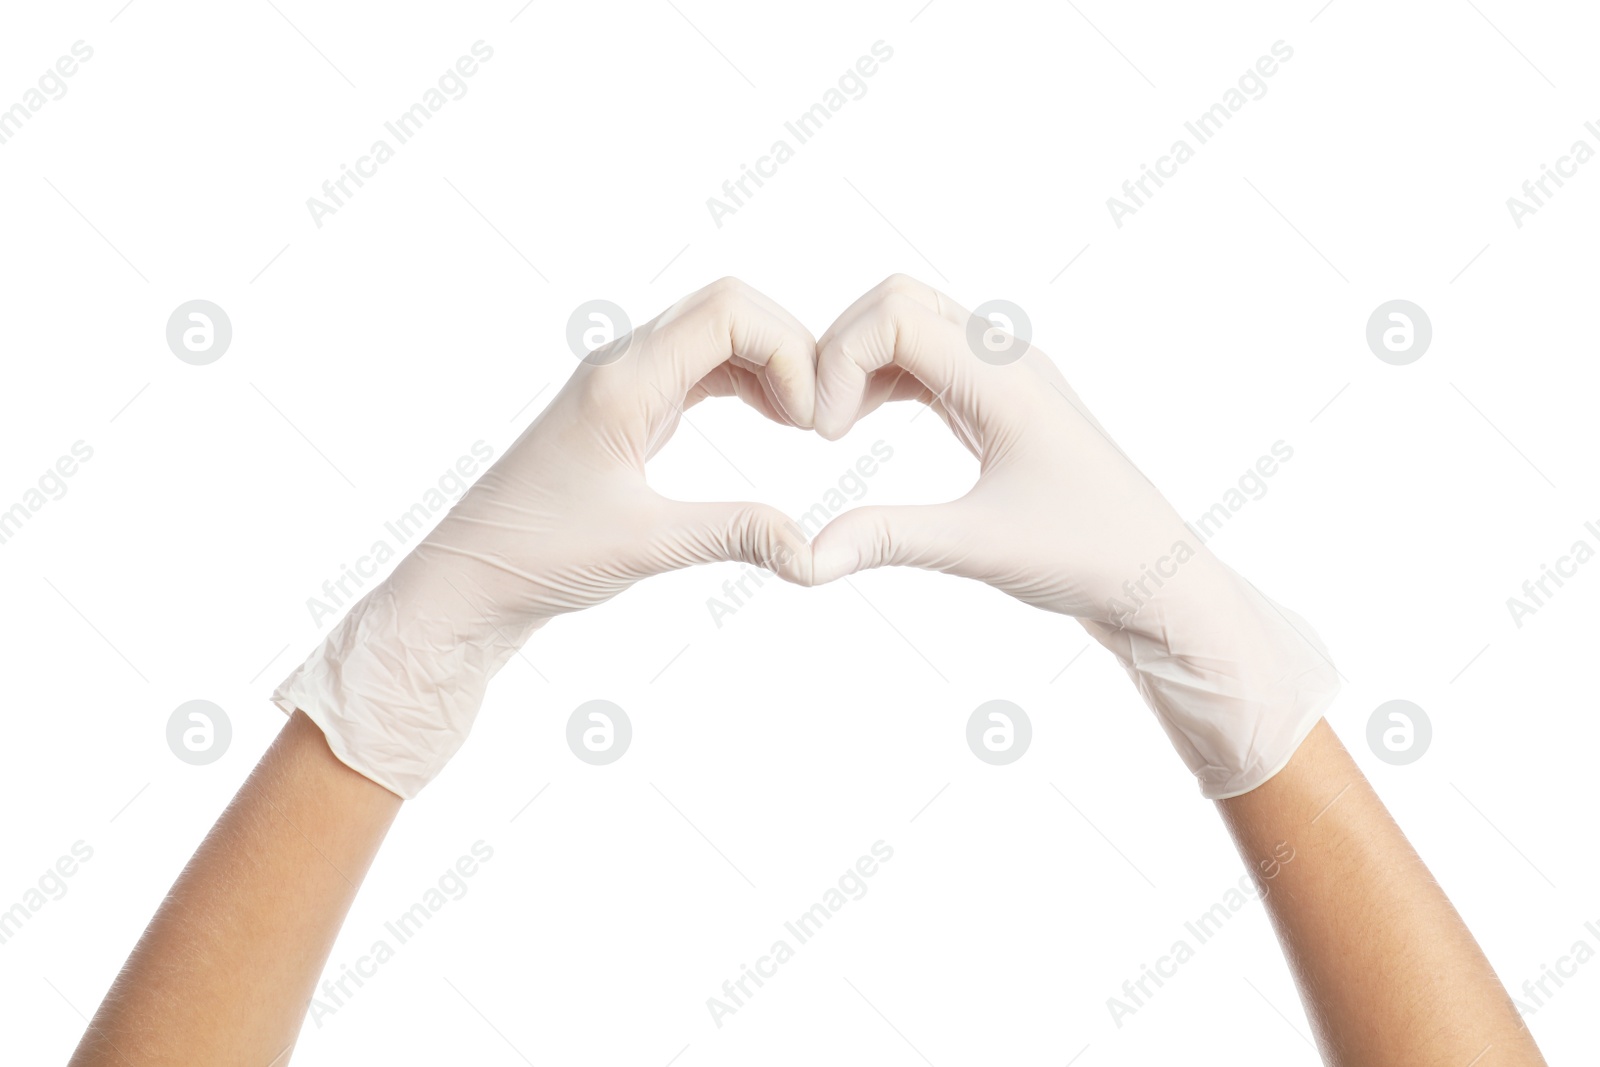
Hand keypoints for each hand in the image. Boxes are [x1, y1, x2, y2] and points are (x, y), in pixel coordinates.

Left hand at [273, 278, 817, 797]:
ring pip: (719, 335)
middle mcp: (622, 365)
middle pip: (730, 308)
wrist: (468, 580)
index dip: (789, 351)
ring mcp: (624, 383)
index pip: (728, 310)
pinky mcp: (630, 409)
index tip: (812, 423)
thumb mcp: (644, 546)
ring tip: (806, 426)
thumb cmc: (534, 556)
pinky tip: (776, 423)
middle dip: (791, 351)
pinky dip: (749, 383)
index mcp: (621, 379)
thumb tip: (813, 551)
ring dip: (772, 365)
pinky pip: (703, 369)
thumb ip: (733, 534)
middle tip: (820, 423)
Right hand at [808, 275, 1339, 797]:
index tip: (825, 437)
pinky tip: (860, 428)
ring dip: (860, 362)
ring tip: (833, 431)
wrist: (1159, 580)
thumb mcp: (980, 549)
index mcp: (1006, 379)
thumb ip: (888, 539)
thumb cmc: (1089, 558)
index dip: (839, 361)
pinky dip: (883, 379)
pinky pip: (930, 361)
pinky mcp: (1002, 404)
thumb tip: (802, 557)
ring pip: (912, 325)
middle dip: (840, 349)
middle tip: (820, 428)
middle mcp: (1008, 361)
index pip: (896, 315)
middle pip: (899, 300)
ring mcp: (1007, 378)